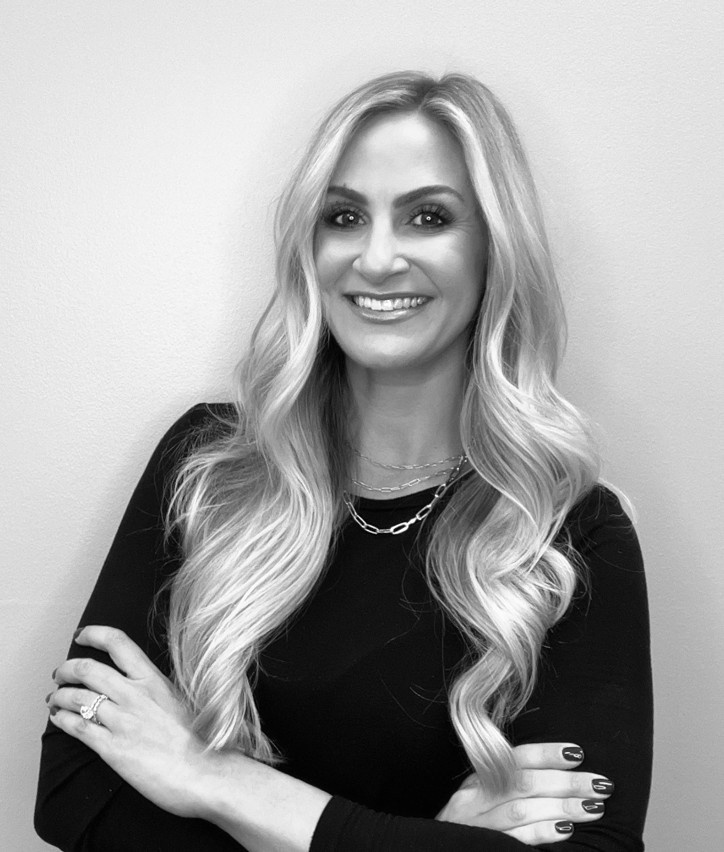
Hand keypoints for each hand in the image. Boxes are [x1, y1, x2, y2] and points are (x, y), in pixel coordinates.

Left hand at [47, 626, 219, 818]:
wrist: (206, 772)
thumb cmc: (202, 738)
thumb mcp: (180, 699)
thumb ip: (156, 689)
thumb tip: (138, 685)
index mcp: (154, 679)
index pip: (117, 643)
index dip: (94, 634)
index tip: (82, 636)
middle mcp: (135, 694)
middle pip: (88, 669)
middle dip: (67, 669)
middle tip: (60, 674)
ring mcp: (122, 721)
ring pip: (77, 697)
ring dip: (59, 695)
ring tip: (54, 698)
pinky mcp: (113, 748)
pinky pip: (77, 727)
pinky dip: (62, 719)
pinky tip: (58, 718)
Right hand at [435, 742, 612, 844]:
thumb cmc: (470, 830)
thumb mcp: (480, 802)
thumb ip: (507, 787)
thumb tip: (557, 773)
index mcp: (476, 781)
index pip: (514, 758)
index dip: (547, 754)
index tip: (578, 752)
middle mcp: (473, 799)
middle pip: (523, 782)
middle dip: (566, 781)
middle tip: (601, 784)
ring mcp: (476, 826)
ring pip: (522, 808)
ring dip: (563, 806)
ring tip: (594, 807)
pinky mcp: (483, 847)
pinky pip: (515, 838)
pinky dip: (542, 832)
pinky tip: (566, 831)